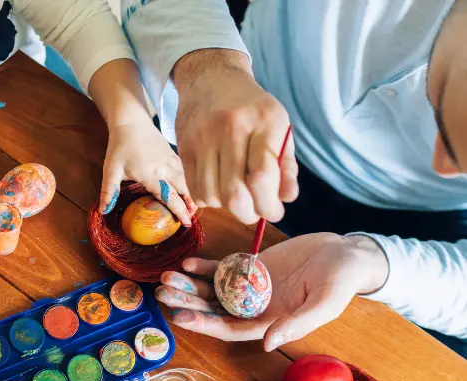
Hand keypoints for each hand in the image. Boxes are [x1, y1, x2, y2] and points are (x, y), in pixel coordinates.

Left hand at [99, 120, 193, 225]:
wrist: (132, 121)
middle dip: (189, 205)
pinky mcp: (174, 154)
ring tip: (193, 206)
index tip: (185, 223)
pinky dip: (188, 181)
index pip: (169, 197)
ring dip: (190, 193)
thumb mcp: (111, 169)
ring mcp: (172, 160)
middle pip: (183, 190)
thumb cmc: (120, 146)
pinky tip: (187, 188)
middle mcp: (165, 169)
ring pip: (186, 180)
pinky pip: (185, 171)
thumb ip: (108, 191)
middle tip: (190, 219)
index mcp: (151, 175)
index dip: (179, 211)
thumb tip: (103, 210)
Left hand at [156, 234, 389, 349]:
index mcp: (271, 323)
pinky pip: (223, 270)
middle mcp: (256, 308)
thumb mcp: (325, 303)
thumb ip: (297, 323)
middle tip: (162, 294)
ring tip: (166, 278)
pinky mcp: (254, 267)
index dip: (205, 325)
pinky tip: (187, 263)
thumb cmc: (342, 281)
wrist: (349, 254)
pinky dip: (204, 268)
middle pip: (214, 310)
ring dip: (189, 286)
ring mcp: (253, 287)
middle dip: (188, 303)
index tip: (181, 317)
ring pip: (213, 290)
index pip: (230, 329)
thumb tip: (267, 344)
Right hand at [173, 49, 297, 223]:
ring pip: (212, 195)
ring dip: (226, 207)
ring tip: (235, 197)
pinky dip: (208, 198)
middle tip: (253, 212)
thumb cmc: (251, 108)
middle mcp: (232, 127)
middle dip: (247, 213)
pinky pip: (194, 188)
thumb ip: (286, 165)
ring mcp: (204, 137)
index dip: (269, 205)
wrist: (211, 78)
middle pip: (234, 192)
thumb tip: (287, 199)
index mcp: (265, 121)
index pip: (263, 176)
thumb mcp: (278, 128)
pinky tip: (217, 188)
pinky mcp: (184, 146)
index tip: (273, 213)